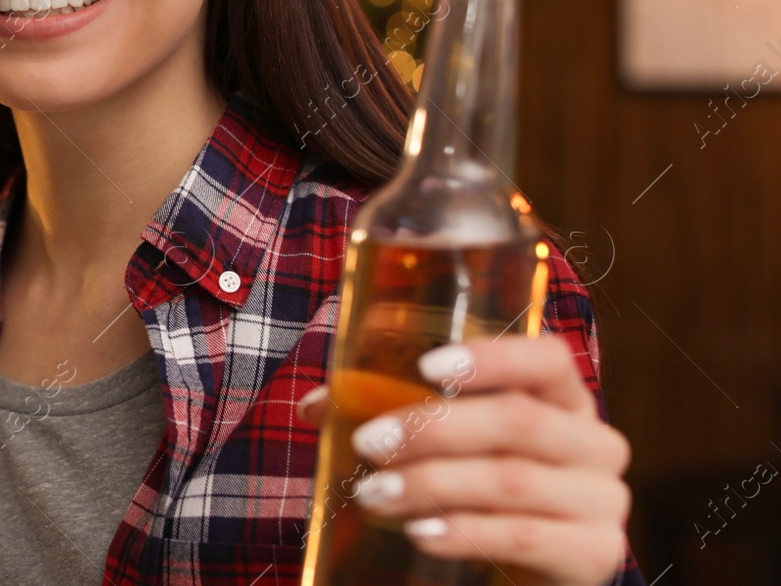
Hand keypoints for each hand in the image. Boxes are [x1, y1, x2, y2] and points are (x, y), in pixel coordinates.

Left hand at [297, 335, 631, 585]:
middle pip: (518, 420)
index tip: (426, 367)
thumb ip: (389, 413)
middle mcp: (595, 442)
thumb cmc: (478, 488)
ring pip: (511, 480)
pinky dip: (465, 533)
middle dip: (434, 428)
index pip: (547, 359)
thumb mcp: (445, 444)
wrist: (523, 571)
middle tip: (369, 443)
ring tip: (373, 494)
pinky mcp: (595, 554)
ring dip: (432, 484)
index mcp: (563, 397)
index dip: (492, 358)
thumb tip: (318, 405)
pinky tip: (421, 533)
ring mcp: (603, 500)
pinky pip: (524, 536)